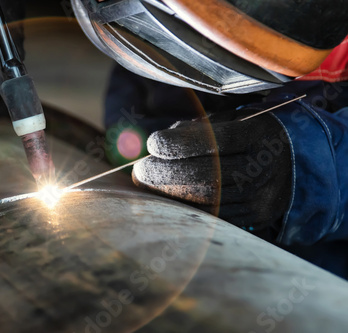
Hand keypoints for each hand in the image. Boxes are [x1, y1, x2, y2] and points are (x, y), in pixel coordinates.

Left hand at [132, 113, 291, 230]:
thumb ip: (196, 129)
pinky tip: (165, 198)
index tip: (153, 143)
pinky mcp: (253, 218)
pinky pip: (212, 215)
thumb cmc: (248, 136)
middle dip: (165, 175)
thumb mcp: (230, 120)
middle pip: (207, 176)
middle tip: (140, 170)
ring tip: (146, 184)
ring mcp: (260, 197)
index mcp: (260, 135)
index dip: (180, 144)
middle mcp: (263, 168)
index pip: (217, 141)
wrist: (293, 163)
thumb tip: (155, 146)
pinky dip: (184, 207)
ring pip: (206, 200)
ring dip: (168, 194)